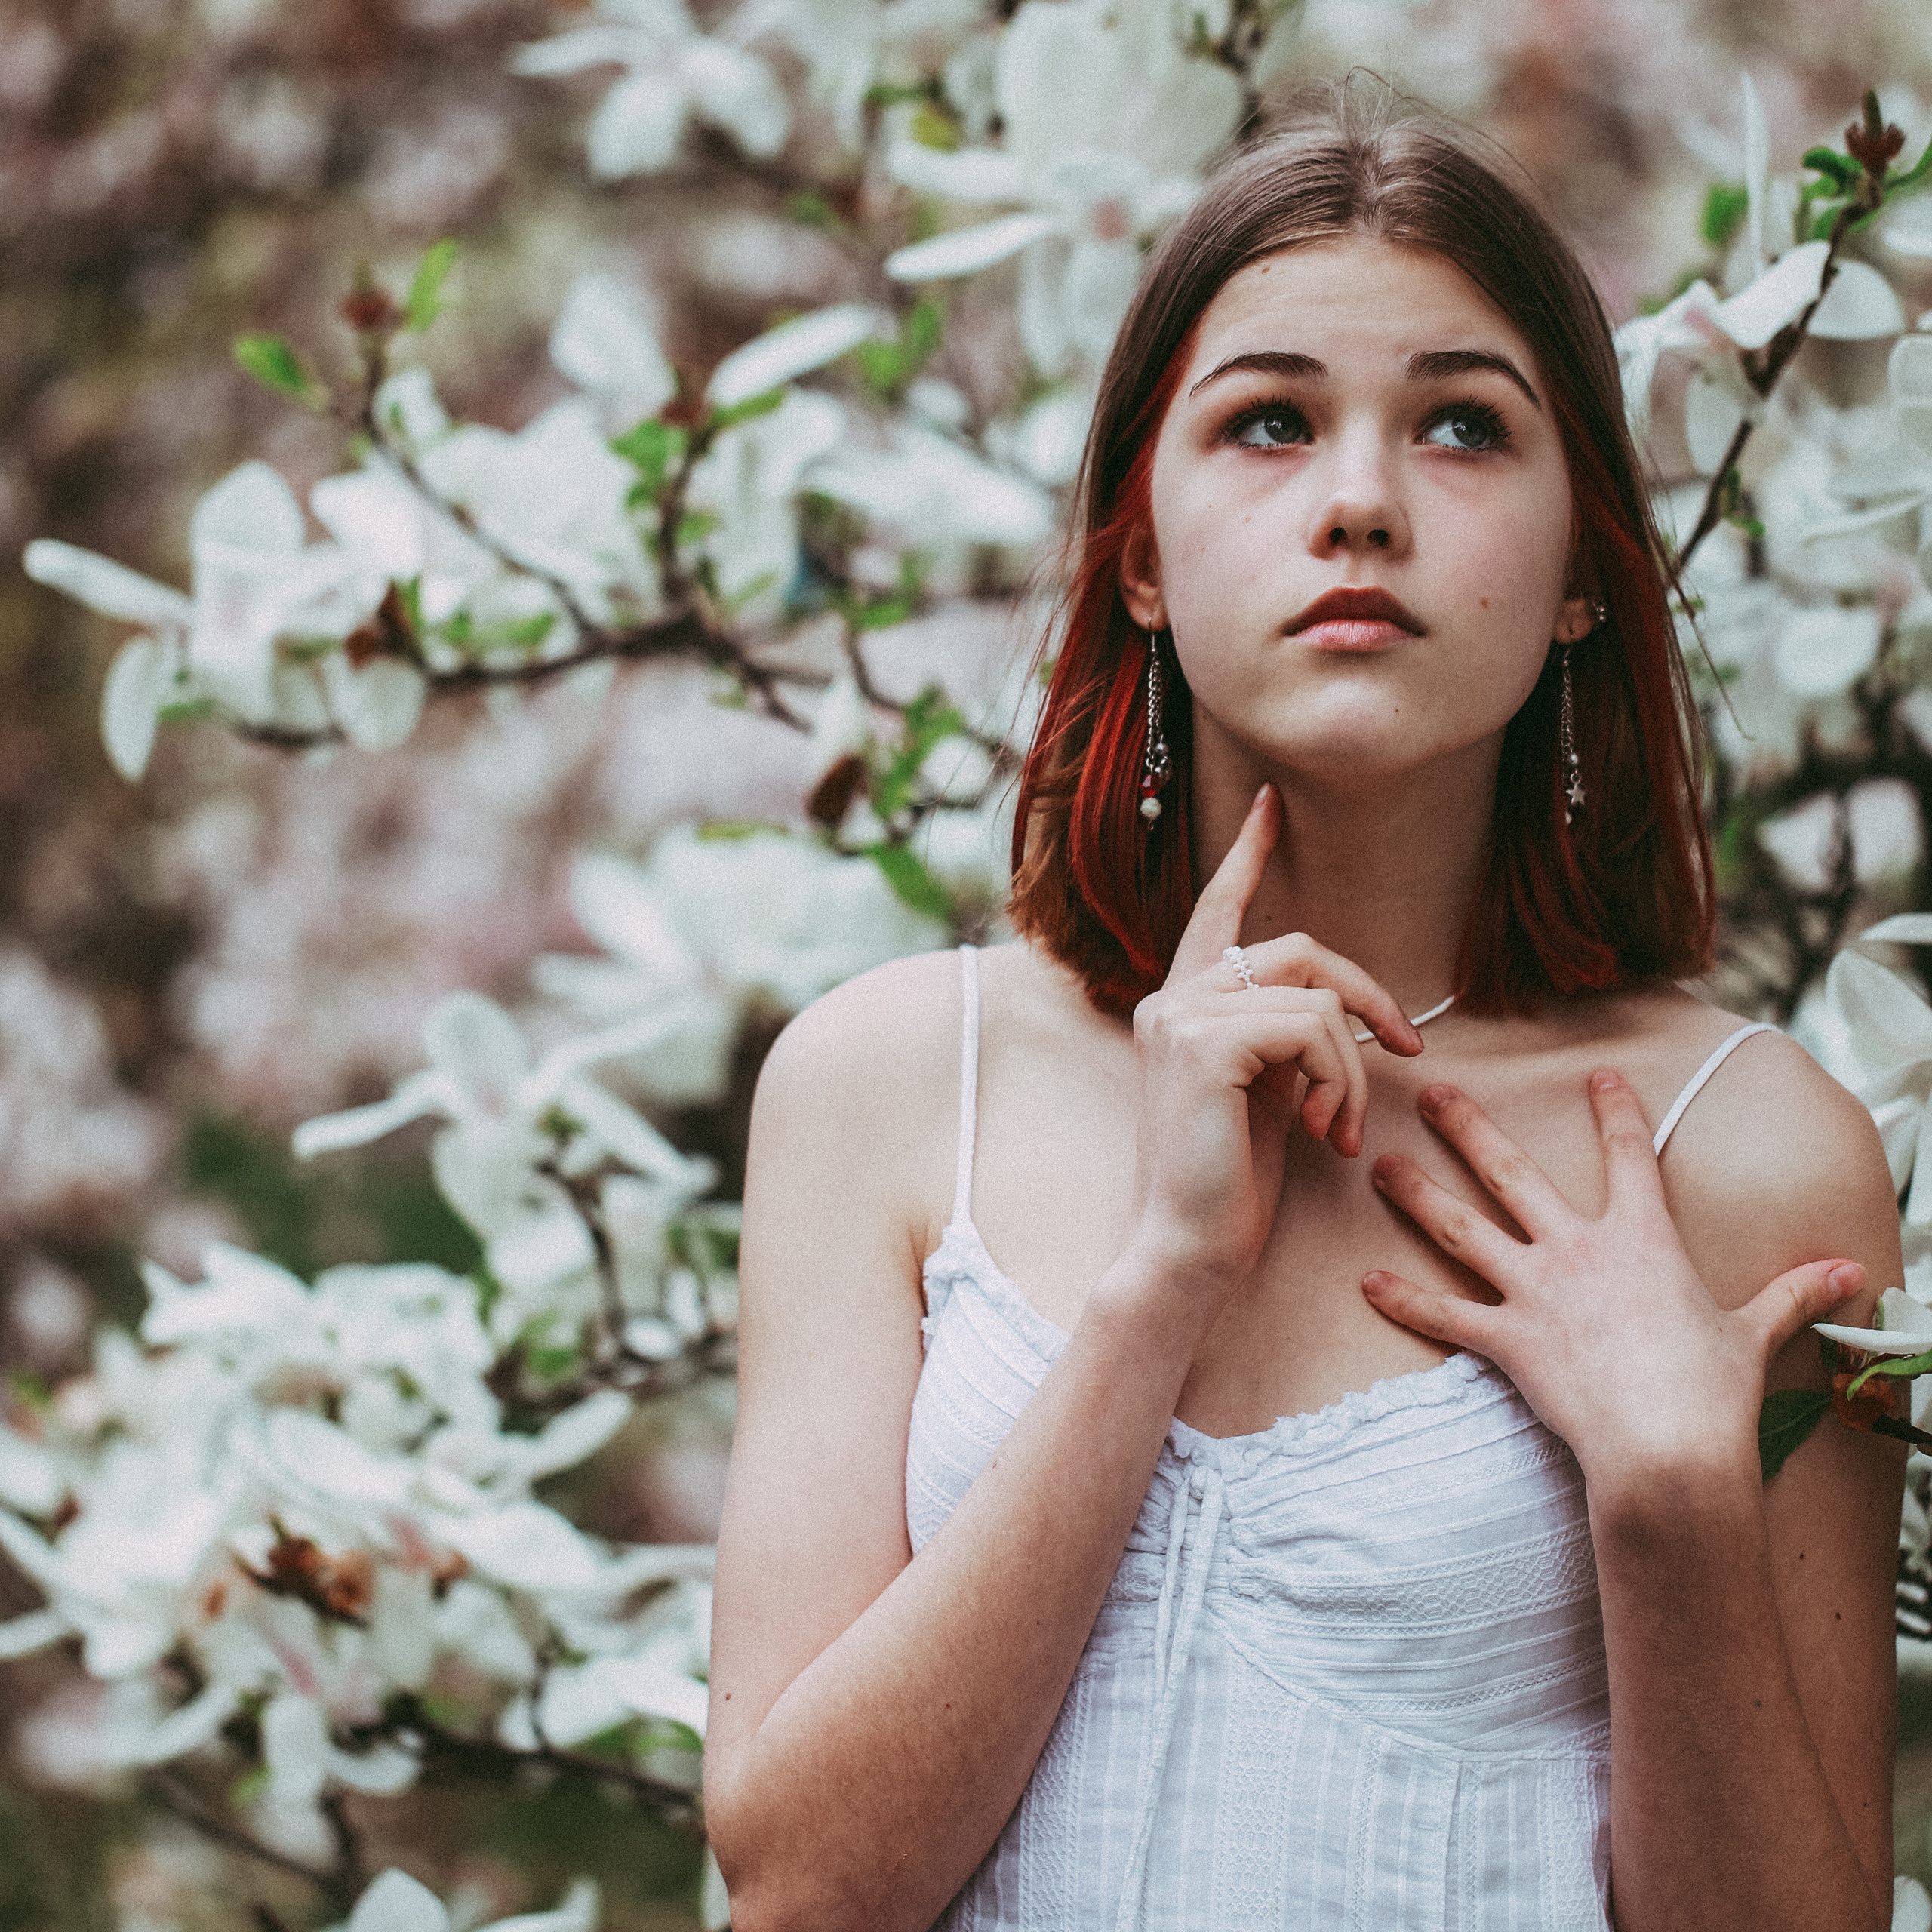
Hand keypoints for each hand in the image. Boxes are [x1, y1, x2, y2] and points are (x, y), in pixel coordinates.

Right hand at [1118, 785, 1422, 1316]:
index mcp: (1179, 1006)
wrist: (1188, 1249)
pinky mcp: (1205, 1043)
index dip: (1248, 854)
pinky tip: (1323, 1130)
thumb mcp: (1264, 1092)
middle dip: (1367, 995)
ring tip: (1339, 1126)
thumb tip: (1338, 1009)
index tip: (1271, 804)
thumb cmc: (1229, 1185)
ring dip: (1353, 1065)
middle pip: (1298, 946)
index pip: (1218, 911)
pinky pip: (1312, 1027)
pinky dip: (1340, 1079)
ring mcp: (1180, 1016)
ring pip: (1314, 993)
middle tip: (1406, 1053)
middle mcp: (1169, 998)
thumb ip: (1281, 1036)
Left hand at [1361, 1070, 1863, 1485]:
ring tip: (1377, 1163)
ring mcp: (1534, 1292)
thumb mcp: (1756, 1334)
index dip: (1613, 1110)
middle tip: (1432, 1092)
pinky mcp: (1506, 1340)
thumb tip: (1849, 1271)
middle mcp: (1577, 1251)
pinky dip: (1402, 1300)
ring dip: (1416, 1193)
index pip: (1629, 1156)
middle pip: (1512, 1173)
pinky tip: (1364, 1281)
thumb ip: (1792, 1295)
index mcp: (1641, 1240)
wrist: (1668, 1449)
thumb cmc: (1713, 1393)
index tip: (1595, 1072)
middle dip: (1469, 1128)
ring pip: (1461, 1228)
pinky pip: (1443, 1316)